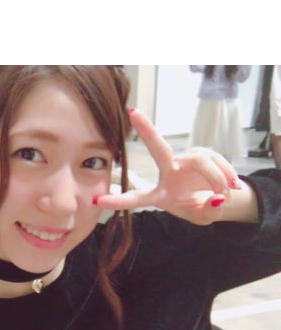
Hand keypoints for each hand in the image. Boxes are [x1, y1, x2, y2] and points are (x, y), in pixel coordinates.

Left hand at [95, 109, 241, 224]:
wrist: (217, 199)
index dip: (118, 200)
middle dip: (147, 130)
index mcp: (159, 195)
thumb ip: (208, 210)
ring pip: (201, 161)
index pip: (136, 198)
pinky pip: (215, 159)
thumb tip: (217, 197)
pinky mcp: (201, 152)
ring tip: (223, 194)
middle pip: (158, 149)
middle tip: (134, 113)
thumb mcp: (203, 217)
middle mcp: (168, 172)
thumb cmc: (201, 208)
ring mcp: (184, 160)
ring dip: (216, 178)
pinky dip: (225, 173)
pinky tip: (231, 186)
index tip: (98, 200)